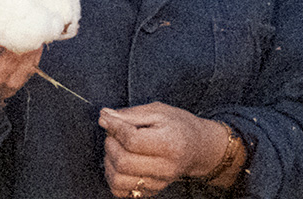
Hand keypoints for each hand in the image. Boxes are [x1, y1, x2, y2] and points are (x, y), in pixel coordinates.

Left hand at [99, 103, 232, 196]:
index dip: (114, 128)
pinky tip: (118, 162)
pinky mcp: (151, 191)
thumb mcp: (159, 111)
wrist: (198, 148)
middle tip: (113, 133)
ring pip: (119, 180)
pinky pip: (121, 191)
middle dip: (110, 144)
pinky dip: (113, 176)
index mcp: (169, 143)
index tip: (107, 119)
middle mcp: (165, 167)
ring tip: (115, 148)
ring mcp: (158, 183)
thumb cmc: (179, 126)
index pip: (132, 140)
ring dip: (109, 161)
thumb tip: (104, 116)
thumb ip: (130, 114)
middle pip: (123, 162)